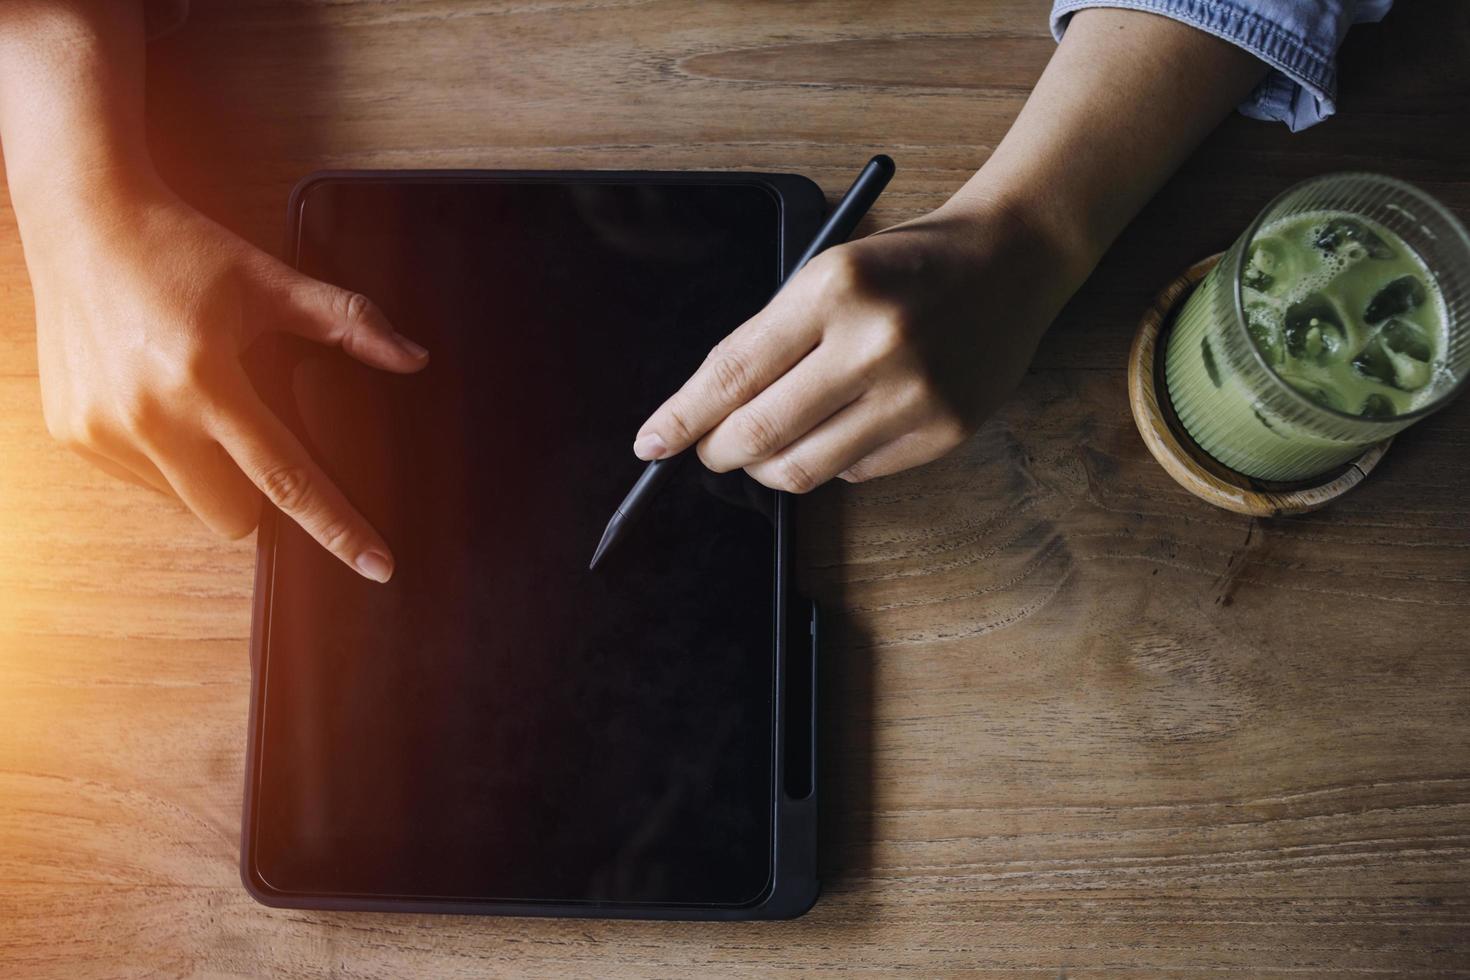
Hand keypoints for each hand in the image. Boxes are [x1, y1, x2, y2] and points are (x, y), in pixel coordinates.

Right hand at [23, 177, 427, 580]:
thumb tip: (411, 357)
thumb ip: (346, 322)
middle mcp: (147, 414)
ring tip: (197, 400)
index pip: (287, 478)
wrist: (82, 217)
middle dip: (260, 496)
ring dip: (209, 475)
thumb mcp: (270, 281)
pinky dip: (167, 459)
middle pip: (235, 516)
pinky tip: (159, 399)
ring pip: (187, 504)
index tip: (377, 564)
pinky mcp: (72, 434)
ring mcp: (101, 430)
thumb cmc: (179, 248)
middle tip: (255, 433)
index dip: (338, 528)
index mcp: (204, 378)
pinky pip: (144, 483)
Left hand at [632, 201, 1075, 491]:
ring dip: (769, 468)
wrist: (1011, 260)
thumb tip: (708, 413)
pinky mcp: (945, 431)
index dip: (683, 417)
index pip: (733, 372)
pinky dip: (831, 460)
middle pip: (760, 433)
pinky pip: (856, 474)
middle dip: (719, 452)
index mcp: (833, 288)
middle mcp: (875, 343)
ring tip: (768, 448)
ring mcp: (915, 393)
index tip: (652, 442)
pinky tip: (844, 426)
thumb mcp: (827, 273)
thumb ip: (771, 338)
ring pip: (804, 469)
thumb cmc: (906, 263)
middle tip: (710, 450)